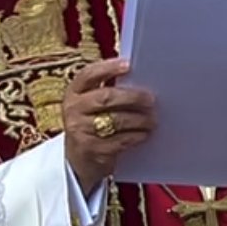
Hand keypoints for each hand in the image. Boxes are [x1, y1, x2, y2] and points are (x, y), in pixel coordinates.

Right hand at [61, 58, 154, 190]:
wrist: (78, 160)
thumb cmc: (92, 125)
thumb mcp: (91, 106)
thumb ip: (108, 93)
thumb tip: (140, 82)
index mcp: (74, 93)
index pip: (88, 74)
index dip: (108, 68)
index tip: (129, 65)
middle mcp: (74, 109)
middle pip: (106, 97)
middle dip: (133, 97)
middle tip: (151, 99)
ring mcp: (80, 131)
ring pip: (116, 120)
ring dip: (139, 119)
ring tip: (152, 119)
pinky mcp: (91, 150)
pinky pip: (120, 140)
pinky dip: (136, 136)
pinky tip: (144, 134)